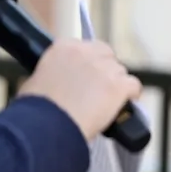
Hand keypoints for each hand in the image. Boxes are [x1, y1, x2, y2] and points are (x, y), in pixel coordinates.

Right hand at [18, 38, 142, 141]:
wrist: (47, 125)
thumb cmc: (36, 108)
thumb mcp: (38, 79)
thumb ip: (55, 72)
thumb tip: (61, 81)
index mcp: (64, 46)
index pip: (87, 46)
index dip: (90, 62)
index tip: (87, 75)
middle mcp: (87, 52)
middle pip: (107, 55)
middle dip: (105, 69)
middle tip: (99, 88)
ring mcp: (105, 68)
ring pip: (121, 71)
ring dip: (116, 84)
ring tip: (107, 102)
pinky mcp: (120, 85)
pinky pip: (134, 86)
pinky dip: (131, 95)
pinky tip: (125, 105)